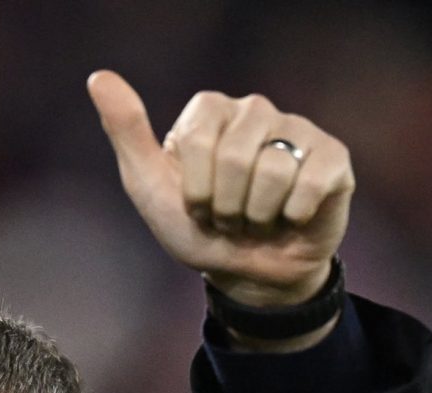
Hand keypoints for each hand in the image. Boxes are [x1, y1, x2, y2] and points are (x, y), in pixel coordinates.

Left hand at [87, 71, 353, 308]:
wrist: (249, 276)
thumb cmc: (200, 231)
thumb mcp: (151, 189)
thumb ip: (127, 132)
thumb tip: (99, 76)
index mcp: (210, 111)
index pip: (199, 139)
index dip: (196, 189)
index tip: (198, 206)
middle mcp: (255, 110)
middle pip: (236, 158)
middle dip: (227, 208)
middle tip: (230, 219)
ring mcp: (297, 130)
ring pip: (273, 173)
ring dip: (258, 217)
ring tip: (257, 220)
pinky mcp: (332, 158)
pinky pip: (311, 183)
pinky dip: (294, 216)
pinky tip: (291, 217)